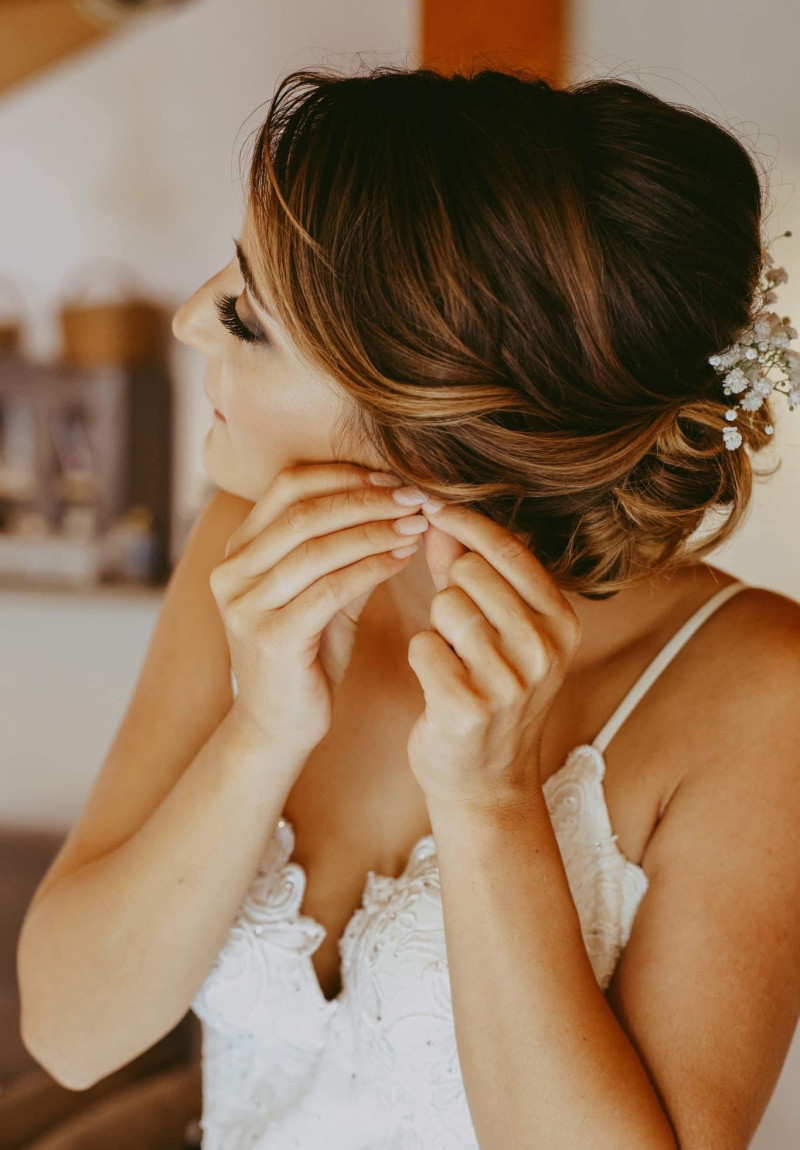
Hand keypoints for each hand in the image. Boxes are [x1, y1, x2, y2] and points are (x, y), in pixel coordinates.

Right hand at [209, 463, 429, 758]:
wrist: (278, 728)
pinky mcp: (270, 639)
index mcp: (238, 551)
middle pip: (304, 510)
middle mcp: (232, 572)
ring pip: (316, 547)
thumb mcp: (323, 595)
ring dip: (375, 530)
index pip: (289, 485)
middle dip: (366, 498)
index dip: (345, 475)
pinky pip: (329, 589)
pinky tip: (402, 560)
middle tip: (415, 498)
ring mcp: (245, 606)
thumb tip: (395, 502)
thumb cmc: (305, 657)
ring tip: (416, 525)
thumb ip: (345, 551)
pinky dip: (371, 568)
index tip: (394, 479)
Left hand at [406, 502, 582, 809]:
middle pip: (469, 574)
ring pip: (445, 607)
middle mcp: (544, 648)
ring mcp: (510, 680)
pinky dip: (421, 659)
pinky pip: (422, 646)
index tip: (432, 505)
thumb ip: (468, 569)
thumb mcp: (498, 629)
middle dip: (452, 593)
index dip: (464, 521)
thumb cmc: (490, 692)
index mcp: (562, 621)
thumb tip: (438, 516)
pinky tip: (440, 684)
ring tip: (455, 661)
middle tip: (462, 634)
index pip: (507, 549)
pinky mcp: (469, 706)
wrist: (487, 781)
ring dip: (437, 629)